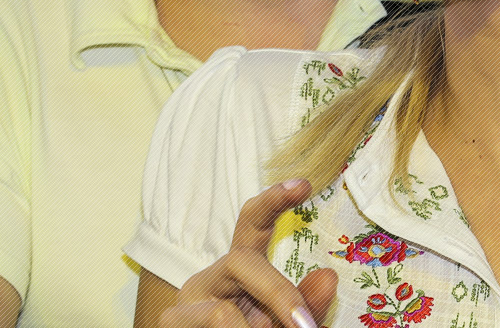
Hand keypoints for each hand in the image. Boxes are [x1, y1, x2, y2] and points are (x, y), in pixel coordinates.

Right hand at [162, 180, 336, 327]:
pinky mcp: (171, 322)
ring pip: (223, 313)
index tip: (303, 184)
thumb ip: (305, 304)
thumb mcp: (284, 322)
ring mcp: (186, 301)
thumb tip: (328, 276)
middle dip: (277, 293)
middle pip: (240, 260)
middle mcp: (210, 278)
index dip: (273, 201)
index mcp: (239, 272)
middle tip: (303, 324)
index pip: (251, 224)